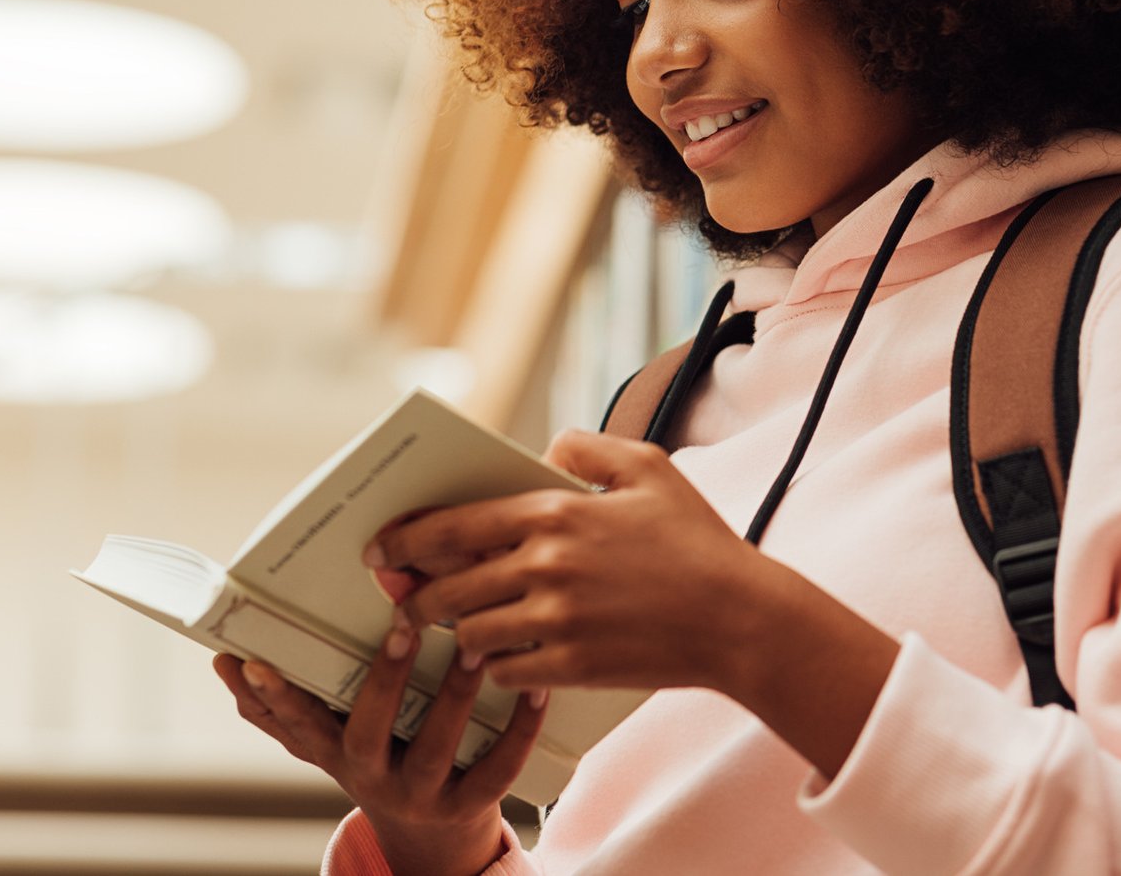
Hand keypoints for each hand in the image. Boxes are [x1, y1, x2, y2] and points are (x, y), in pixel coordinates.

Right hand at [212, 635, 546, 875]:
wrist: (429, 838)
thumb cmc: (374, 759)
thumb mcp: (325, 740)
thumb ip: (277, 705)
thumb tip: (222, 660)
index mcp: (334, 753)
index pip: (297, 724)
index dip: (276, 697)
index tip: (257, 659)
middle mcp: (372, 778)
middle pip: (371, 731)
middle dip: (384, 680)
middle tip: (401, 624)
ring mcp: (423, 794)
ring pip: (438, 747)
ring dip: (454, 694)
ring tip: (473, 645)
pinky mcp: (472, 804)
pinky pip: (498, 767)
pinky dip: (519, 728)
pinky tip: (534, 687)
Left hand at [370, 429, 902, 778]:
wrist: (739, 619)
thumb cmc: (697, 540)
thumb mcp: (650, 467)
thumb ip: (588, 449)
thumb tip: (547, 450)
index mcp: (557, 513)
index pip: (456, 524)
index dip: (407, 537)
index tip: (381, 545)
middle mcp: (547, 565)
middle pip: (448, 585)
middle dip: (413, 596)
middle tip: (401, 601)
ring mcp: (557, 620)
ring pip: (469, 633)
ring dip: (453, 634)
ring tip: (451, 633)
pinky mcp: (572, 665)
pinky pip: (504, 672)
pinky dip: (493, 669)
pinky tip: (497, 662)